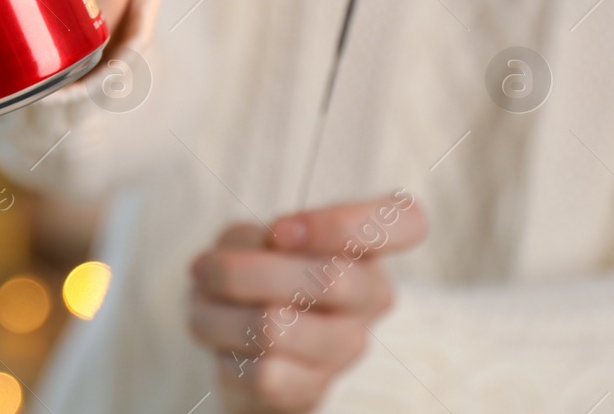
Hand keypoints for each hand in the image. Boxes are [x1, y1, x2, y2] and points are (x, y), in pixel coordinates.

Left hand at [187, 193, 426, 413]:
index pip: (406, 222)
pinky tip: (226, 346)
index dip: (341, 224)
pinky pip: (264, 372)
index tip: (280, 230)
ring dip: (219, 312)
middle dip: (246, 271)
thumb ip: (262, 236)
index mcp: (365, 249)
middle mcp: (372, 298)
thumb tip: (277, 244)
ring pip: (278, 326)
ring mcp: (347, 348)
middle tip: (208, 268)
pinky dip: (226, 352)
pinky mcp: (314, 390)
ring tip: (207, 306)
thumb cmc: (249, 276)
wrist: (238, 350)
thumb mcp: (248, 239)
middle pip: (330, 279)